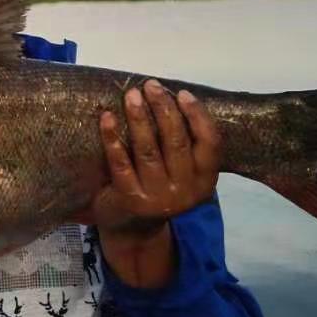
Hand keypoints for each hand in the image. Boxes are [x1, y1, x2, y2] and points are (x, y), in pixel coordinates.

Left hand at [75, 81, 221, 287]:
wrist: (134, 230)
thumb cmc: (160, 187)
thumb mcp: (182, 173)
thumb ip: (184, 144)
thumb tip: (171, 96)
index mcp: (205, 181)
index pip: (210, 143)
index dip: (197, 116)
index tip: (182, 93)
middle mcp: (185, 191)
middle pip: (176, 142)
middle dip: (164, 109)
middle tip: (151, 86)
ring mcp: (157, 197)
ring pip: (148, 150)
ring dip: (139, 119)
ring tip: (131, 95)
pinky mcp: (130, 199)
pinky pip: (120, 163)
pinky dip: (112, 138)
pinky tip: (106, 118)